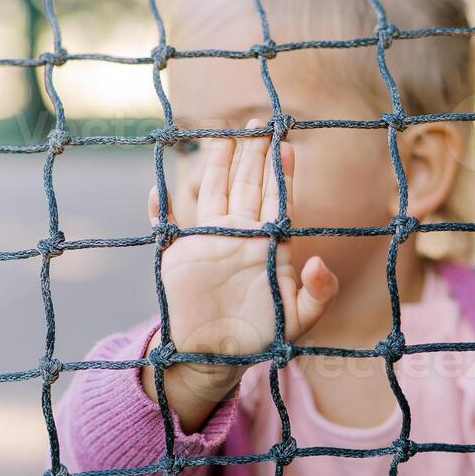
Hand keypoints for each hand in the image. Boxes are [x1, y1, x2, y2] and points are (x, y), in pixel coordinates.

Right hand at [142, 120, 338, 430]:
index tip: (286, 144)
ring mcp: (210, 240)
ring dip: (218, 163)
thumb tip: (317, 262)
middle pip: (248, 184)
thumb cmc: (262, 336)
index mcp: (269, 245)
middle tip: (257, 120)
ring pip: (215, 190)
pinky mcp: (181, 253)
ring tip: (224, 134)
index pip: (278, 200)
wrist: (219, 355)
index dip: (281, 173)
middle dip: (252, 152)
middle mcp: (240, 234)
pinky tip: (157, 190)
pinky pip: (168, 224)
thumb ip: (317, 294)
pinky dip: (160, 208)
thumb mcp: (299, 319)